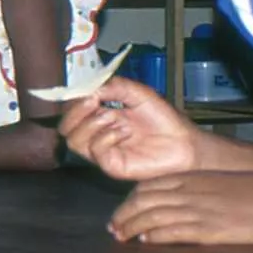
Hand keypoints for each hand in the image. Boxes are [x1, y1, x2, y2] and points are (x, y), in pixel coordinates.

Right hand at [57, 77, 200, 179]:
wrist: (186, 143)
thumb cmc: (165, 120)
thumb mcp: (139, 93)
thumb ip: (115, 86)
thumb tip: (91, 88)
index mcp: (102, 116)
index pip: (73, 111)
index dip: (73, 100)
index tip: (86, 90)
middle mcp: (98, 135)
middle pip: (66, 128)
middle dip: (74, 112)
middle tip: (92, 101)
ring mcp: (104, 152)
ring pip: (74, 141)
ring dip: (89, 124)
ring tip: (111, 117)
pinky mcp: (112, 165)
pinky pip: (95, 152)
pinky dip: (105, 137)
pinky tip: (123, 132)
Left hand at [108, 171, 252, 245]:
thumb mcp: (222, 182)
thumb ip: (199, 190)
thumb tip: (182, 204)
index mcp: (193, 177)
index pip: (150, 186)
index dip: (131, 199)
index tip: (122, 210)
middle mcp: (189, 191)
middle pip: (144, 201)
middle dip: (123, 214)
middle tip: (113, 227)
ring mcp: (197, 210)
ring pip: (151, 216)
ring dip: (131, 227)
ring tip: (120, 237)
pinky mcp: (206, 229)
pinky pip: (171, 231)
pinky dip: (154, 236)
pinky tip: (145, 241)